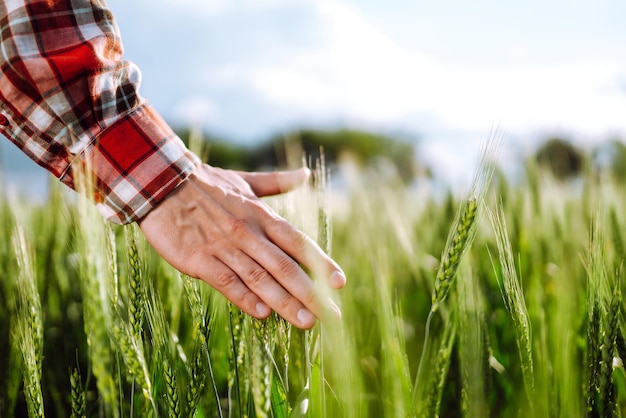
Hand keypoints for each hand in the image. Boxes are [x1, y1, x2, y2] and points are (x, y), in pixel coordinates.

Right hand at [138, 164, 345, 328]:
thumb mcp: (244, 181)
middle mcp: (248, 233)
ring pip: (261, 278)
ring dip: (285, 302)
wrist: (161, 182)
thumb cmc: (206, 183)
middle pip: (286, 267)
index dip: (321, 263)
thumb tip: (306, 174)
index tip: (340, 283)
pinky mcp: (199, 259)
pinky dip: (245, 298)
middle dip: (311, 293)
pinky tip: (263, 314)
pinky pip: (227, 282)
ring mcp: (224, 247)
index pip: (298, 242)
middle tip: (332, 315)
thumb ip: (276, 182)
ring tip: (306, 322)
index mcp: (261, 215)